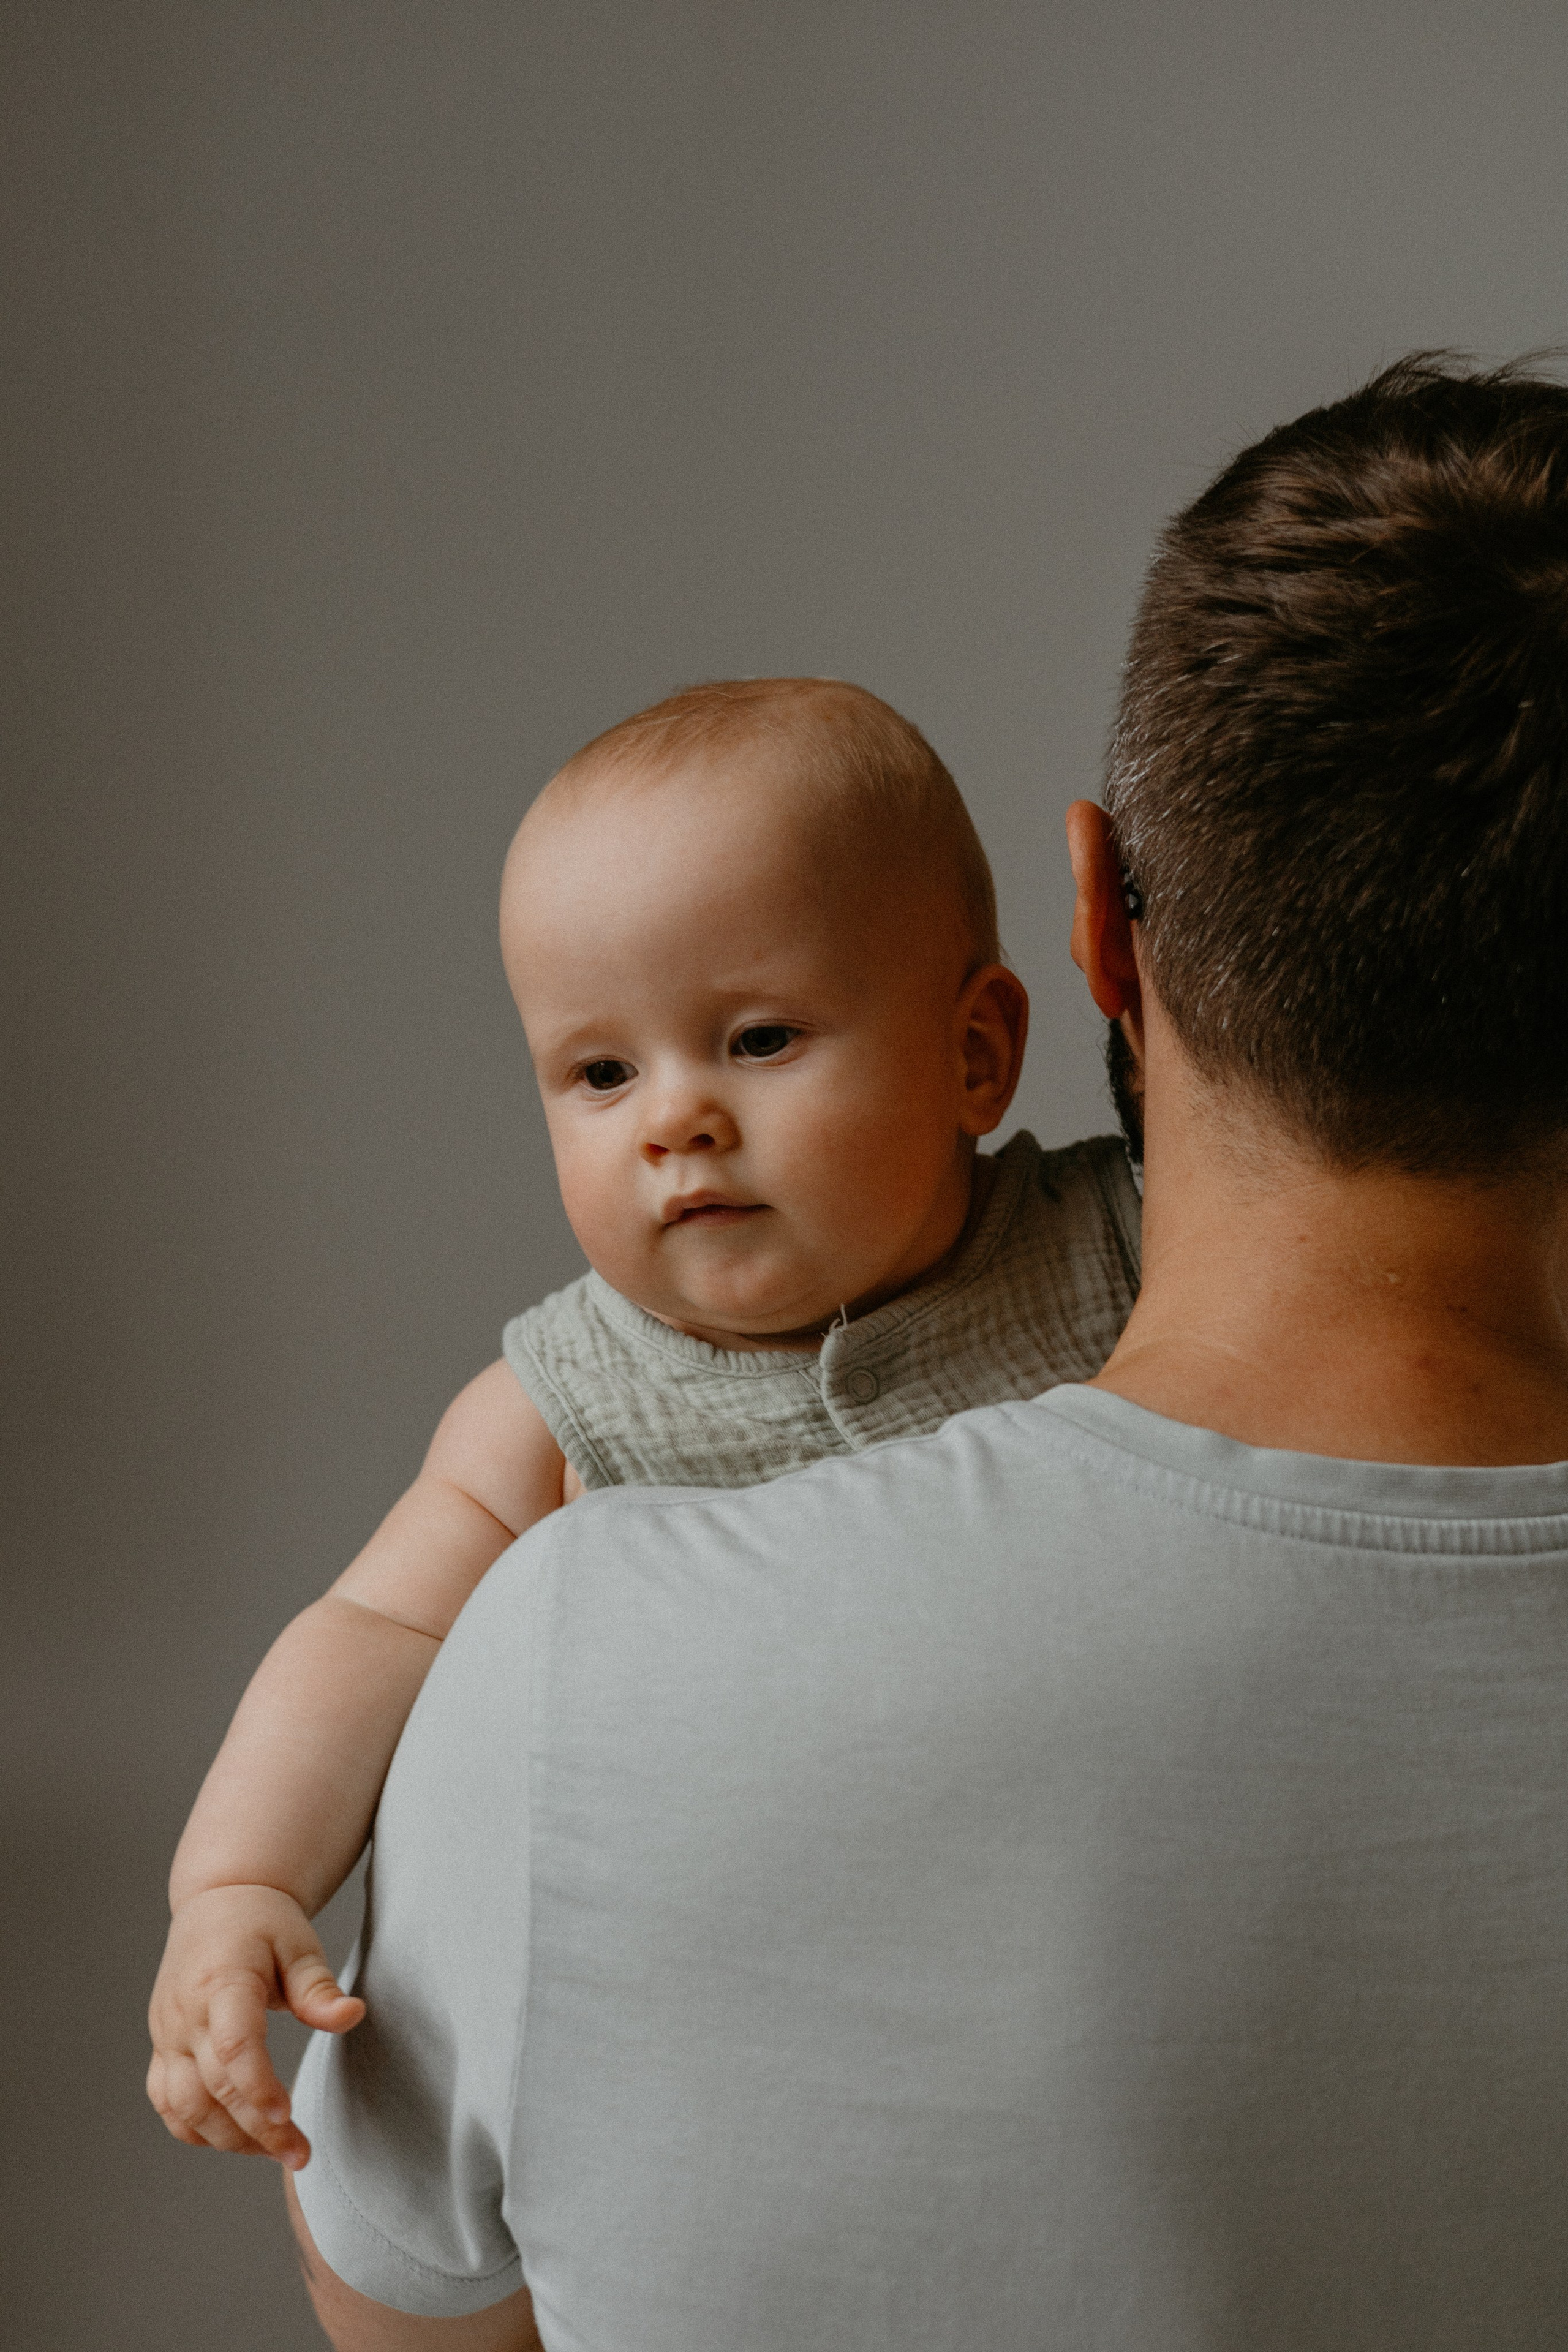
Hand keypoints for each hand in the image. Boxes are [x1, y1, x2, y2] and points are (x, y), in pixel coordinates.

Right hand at [147, 1883, 364, 2166]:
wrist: (217, 1902)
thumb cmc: (264, 1923)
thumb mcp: (299, 1943)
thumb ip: (319, 1988)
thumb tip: (352, 2016)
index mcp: (221, 1981)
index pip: (233, 2045)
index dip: (257, 2086)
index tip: (289, 2116)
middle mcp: (185, 2013)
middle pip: (214, 2087)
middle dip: (258, 2130)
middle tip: (303, 2154)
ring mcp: (167, 2034)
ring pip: (186, 2106)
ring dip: (229, 2139)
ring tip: (277, 2152)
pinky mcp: (161, 2047)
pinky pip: (167, 2102)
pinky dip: (197, 2129)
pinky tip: (237, 2138)